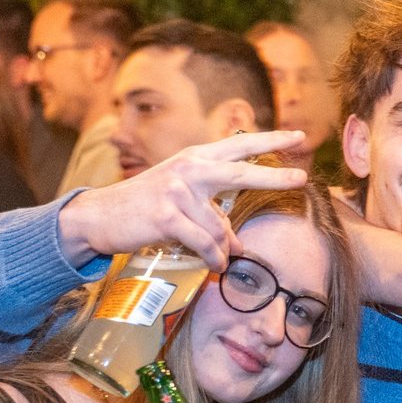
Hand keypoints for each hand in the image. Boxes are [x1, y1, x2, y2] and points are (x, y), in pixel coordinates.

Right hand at [58, 130, 309, 271]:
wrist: (99, 216)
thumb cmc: (144, 207)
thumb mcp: (180, 197)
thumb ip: (212, 212)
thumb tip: (238, 245)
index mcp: (194, 158)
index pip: (239, 145)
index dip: (270, 140)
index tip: (298, 136)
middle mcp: (188, 169)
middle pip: (240, 172)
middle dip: (274, 176)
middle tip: (301, 178)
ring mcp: (177, 190)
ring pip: (220, 227)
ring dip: (223, 249)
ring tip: (220, 259)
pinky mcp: (167, 215)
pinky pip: (204, 243)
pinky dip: (212, 258)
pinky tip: (215, 266)